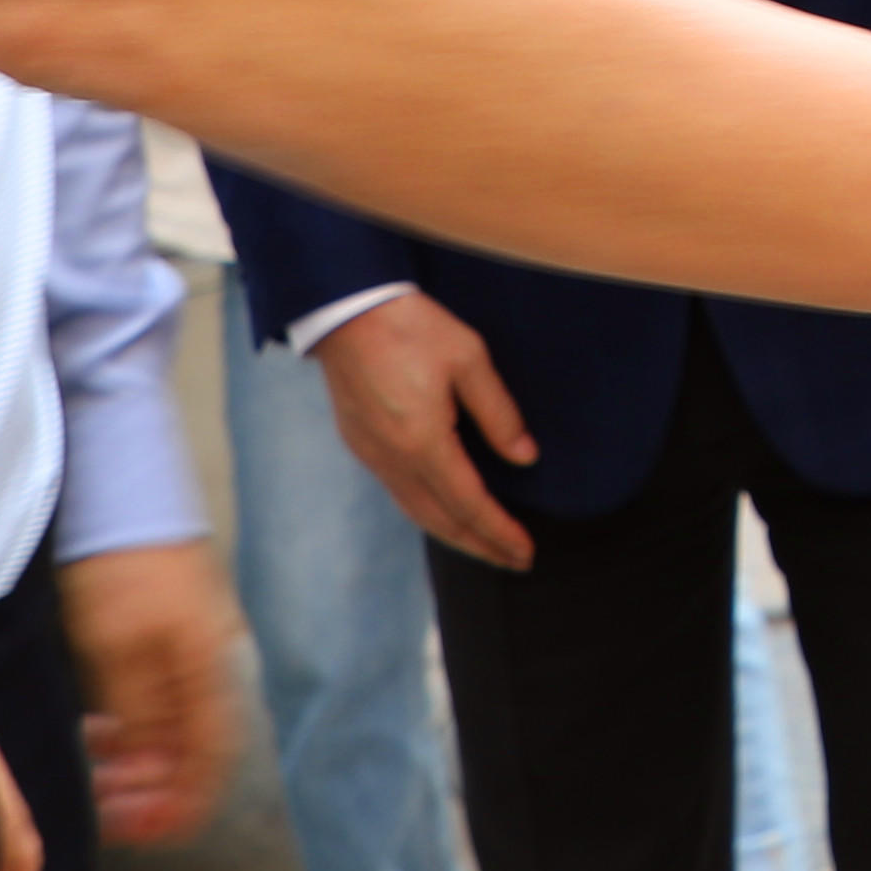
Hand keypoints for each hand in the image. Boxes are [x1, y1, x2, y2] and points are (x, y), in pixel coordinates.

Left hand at [58, 534, 250, 845]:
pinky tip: (100, 729)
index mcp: (211, 672)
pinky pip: (163, 696)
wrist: (117, 479)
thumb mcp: (118, 652)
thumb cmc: (121, 558)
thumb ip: (140, 718)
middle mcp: (214, 663)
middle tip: (108, 806)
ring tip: (97, 771)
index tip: (139, 831)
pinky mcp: (173, 628)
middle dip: (153, 788)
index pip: (212, 764)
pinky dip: (134, 724)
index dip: (178, 808)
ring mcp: (195, 644)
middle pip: (196, 749)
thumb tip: (151, 773)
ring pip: (176, 725)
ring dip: (140, 758)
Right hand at [322, 294, 540, 570]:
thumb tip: (525, 456)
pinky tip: (443, 511)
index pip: (470, 504)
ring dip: (453, 535)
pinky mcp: (360, 444)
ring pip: (416, 512)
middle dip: (480, 545)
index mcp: (424, 442)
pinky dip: (427, 513)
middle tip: (513, 561)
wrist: (345, 309)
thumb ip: (499, 412)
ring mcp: (373, 454)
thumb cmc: (410, 326)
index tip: (525, 552)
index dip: (500, 533)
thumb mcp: (469, 359)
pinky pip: (398, 494)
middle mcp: (394, 459)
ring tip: (484, 545)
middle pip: (442, 520)